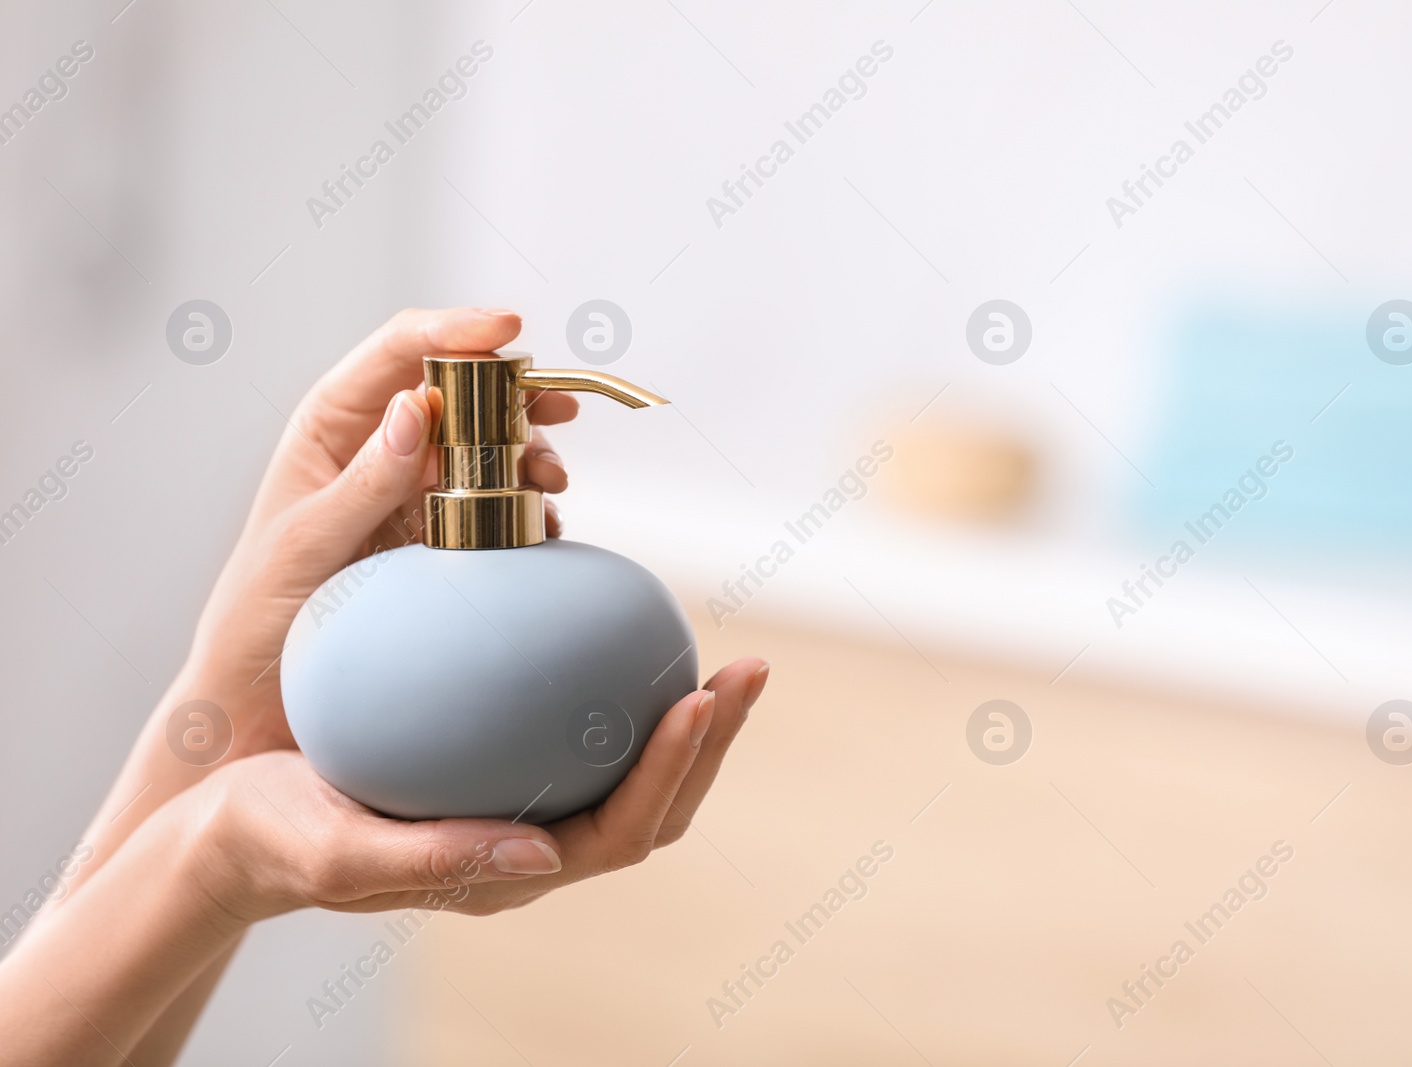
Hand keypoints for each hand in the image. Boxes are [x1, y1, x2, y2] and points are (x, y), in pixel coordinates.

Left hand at [187, 307, 575, 757]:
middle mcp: (380, 446)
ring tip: (553, 479)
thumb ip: (362, 481)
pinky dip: (532, 507)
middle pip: (462, 390)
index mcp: (333, 426)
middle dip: (517, 393)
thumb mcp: (306, 545)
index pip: (399, 350)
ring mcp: (417, 489)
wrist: (263, 698)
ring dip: (531, 452)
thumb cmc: (259, 613)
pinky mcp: (444, 534)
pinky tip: (545, 525)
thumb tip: (415, 408)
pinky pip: (500, 504)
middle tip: (560, 414)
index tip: (510, 328)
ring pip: (490, 445)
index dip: (456, 328)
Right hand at [192, 658, 768, 921]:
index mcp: (507, 875)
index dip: (674, 772)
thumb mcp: (339, 854)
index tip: (701, 697)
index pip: (620, 833)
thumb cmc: (275, 840)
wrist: (228, 828)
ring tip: (718, 652)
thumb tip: (550, 859)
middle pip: (653, 805)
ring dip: (688, 719)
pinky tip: (615, 625)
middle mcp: (531, 846)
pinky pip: (576, 728)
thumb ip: (438, 861)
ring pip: (630, 768)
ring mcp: (522, 808)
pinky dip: (614, 685)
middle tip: (748, 668)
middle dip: (712, 743)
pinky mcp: (502, 768)